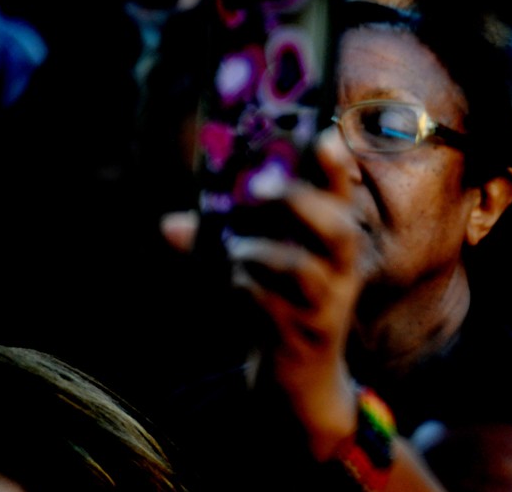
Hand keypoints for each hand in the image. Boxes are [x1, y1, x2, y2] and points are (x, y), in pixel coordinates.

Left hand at [226, 131, 363, 452]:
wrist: (300, 376)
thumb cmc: (279, 305)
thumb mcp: (255, 266)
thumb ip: (217, 241)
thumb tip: (170, 226)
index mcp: (334, 242)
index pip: (341, 197)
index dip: (335, 168)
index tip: (325, 135)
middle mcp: (340, 269)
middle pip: (338, 229)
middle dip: (301, 203)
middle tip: (262, 188)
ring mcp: (326, 303)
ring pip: (301, 270)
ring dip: (260, 254)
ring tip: (236, 254)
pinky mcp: (307, 334)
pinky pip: (271, 306)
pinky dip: (246, 291)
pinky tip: (235, 288)